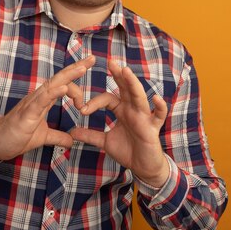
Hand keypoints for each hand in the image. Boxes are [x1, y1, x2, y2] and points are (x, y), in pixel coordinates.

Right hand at [0, 56, 94, 162]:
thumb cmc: (16, 136)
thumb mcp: (43, 137)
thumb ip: (57, 136)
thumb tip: (72, 141)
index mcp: (43, 100)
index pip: (62, 83)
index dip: (76, 76)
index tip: (89, 74)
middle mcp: (38, 97)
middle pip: (60, 78)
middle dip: (76, 68)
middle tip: (92, 58)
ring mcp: (32, 104)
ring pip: (52, 85)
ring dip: (68, 76)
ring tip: (82, 68)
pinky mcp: (26, 114)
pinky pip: (41, 101)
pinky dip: (53, 93)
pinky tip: (64, 88)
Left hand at [70, 60, 169, 187]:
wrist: (143, 167)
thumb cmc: (128, 151)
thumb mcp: (105, 142)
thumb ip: (90, 135)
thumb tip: (71, 133)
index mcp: (122, 110)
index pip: (107, 98)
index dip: (94, 102)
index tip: (81, 110)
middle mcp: (133, 110)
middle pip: (125, 89)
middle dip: (118, 75)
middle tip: (110, 61)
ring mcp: (144, 117)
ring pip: (139, 97)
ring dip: (133, 83)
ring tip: (126, 71)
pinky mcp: (153, 128)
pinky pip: (158, 115)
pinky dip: (159, 107)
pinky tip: (156, 98)